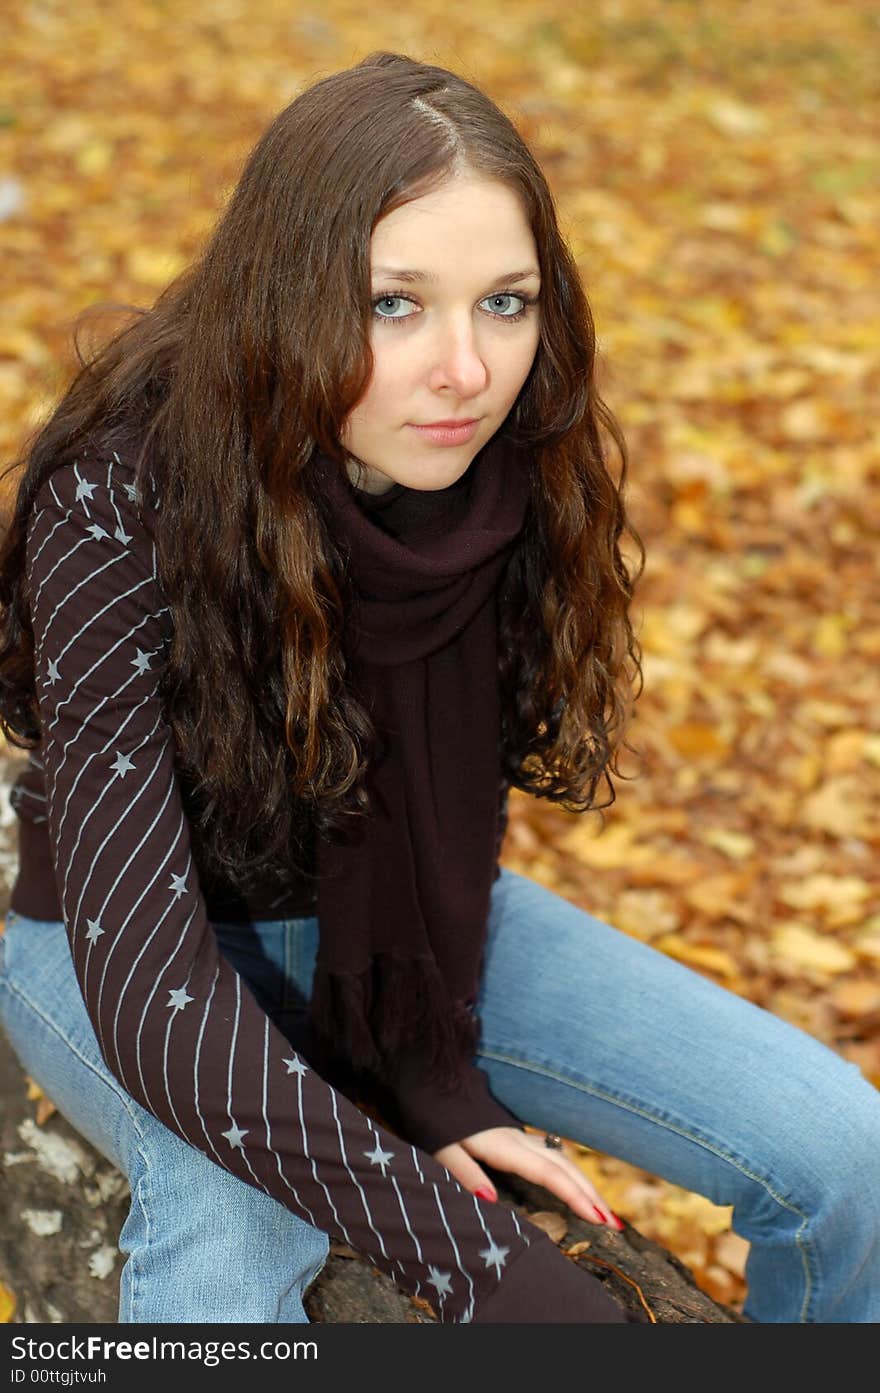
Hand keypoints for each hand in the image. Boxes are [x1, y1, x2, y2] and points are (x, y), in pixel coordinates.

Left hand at [433, 1127, 623, 1229]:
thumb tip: (492, 1201)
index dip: (575, 1196)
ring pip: (561, 1159)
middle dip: (591, 1194)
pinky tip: (574, 1183)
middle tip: (614, 1224)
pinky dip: (569, 1172)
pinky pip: (551, 1155)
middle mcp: (518, 1139)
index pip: (549, 1173)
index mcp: (504, 1145)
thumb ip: (465, 1172)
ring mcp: (518, 1135)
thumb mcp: (441, 1147)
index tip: (598, 1219)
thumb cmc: (434, 1115)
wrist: (434, 1077)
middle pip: (564, 1167)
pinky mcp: (514, 1135)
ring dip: (584, 1184)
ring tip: (603, 1211)